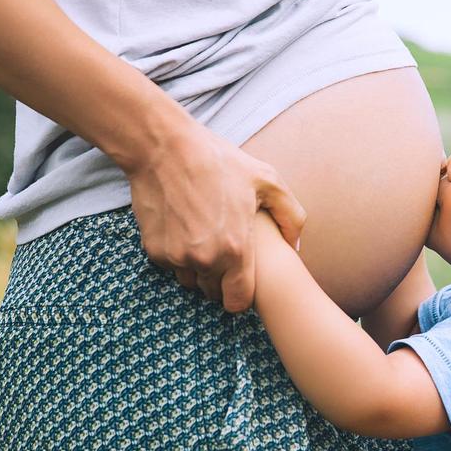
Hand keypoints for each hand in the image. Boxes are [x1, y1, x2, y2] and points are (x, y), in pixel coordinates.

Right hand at [127, 118, 305, 311]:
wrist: (165, 148)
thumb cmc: (220, 162)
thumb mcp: (268, 181)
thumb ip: (291, 217)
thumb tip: (297, 246)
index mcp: (235, 248)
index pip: (238, 302)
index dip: (242, 295)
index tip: (243, 279)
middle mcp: (204, 260)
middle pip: (214, 293)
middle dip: (221, 280)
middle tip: (225, 250)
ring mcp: (175, 257)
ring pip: (191, 281)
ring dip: (199, 269)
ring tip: (207, 237)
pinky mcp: (154, 250)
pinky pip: (171, 265)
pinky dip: (178, 254)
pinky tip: (186, 228)